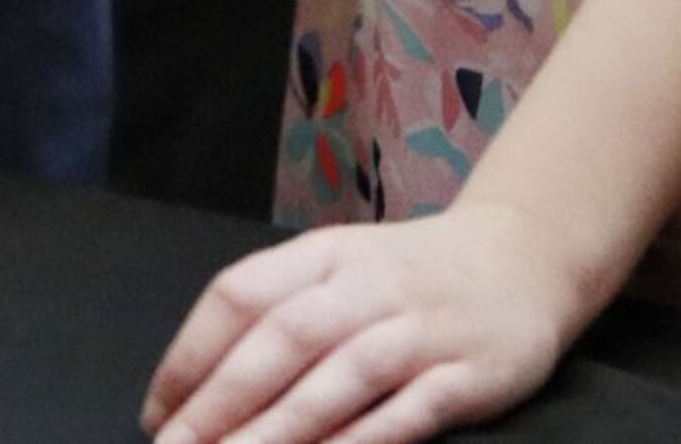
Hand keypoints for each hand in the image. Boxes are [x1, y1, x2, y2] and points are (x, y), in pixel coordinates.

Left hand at [141, 208, 577, 443]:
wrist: (523, 259)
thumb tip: (196, 385)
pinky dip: (363, 441)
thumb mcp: (338, 268)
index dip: (191, 356)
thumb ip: (277, 311)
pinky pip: (408, 413)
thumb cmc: (408, 277)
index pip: (241, 296)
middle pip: (283, 339)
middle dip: (222, 402)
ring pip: (339, 378)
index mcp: (324, 256)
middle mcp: (367, 287)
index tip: (157, 412)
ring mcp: (419, 330)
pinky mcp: (466, 374)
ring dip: (280, 429)